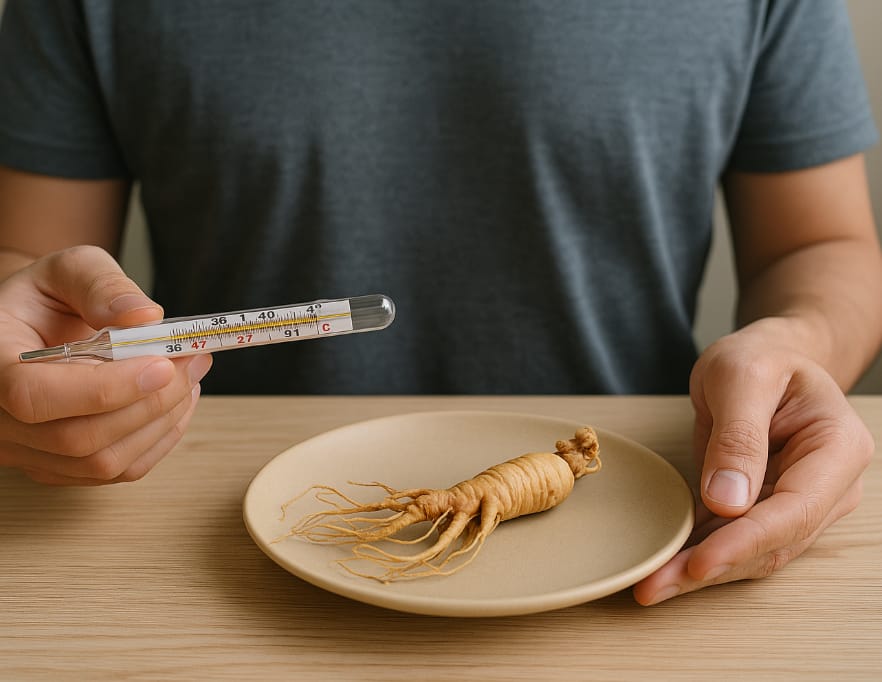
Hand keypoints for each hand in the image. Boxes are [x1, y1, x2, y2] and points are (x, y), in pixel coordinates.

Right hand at [0, 246, 211, 484]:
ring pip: (103, 462)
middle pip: (77, 438)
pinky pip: (118, 471)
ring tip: (191, 374)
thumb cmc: (46, 298)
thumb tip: (146, 317)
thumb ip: (102, 285)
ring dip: (163, 421)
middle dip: (150, 402)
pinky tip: (179, 401)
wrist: (34, 328)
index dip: (103, 389)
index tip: (162, 365)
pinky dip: (160, 438)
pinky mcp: (59, 467)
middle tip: (192, 360)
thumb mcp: (68, 270)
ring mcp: (26, 451)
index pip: (34, 396)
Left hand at [633, 320, 872, 604]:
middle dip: (713, 568)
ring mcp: (801, 504)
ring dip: (701, 572)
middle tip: (654, 585)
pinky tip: (664, 567)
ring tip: (651, 584)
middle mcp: (829, 488)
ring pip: (753, 554)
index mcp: (837, 449)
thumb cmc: (760, 358)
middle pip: (773, 544)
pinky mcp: (768, 511)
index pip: (794, 511)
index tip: (700, 562)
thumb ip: (739, 436)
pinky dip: (699, 556)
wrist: (766, 359)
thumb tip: (729, 502)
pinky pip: (735, 542)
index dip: (745, 542)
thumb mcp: (742, 377)